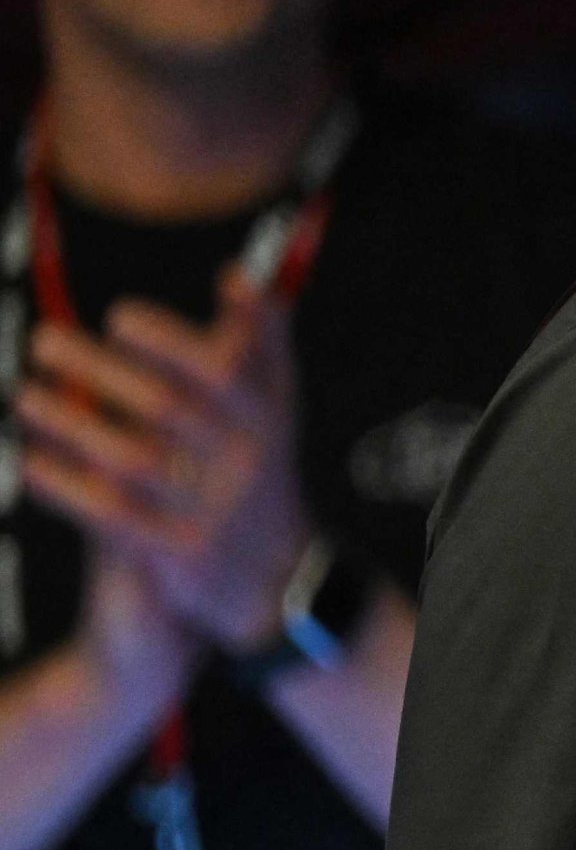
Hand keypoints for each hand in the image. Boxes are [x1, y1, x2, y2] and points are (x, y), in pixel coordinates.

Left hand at [16, 283, 310, 650]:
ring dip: (68, 421)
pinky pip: (108, 513)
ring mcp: (207, 507)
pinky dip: (63, 484)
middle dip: (97, 367)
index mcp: (263, 416)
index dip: (169, 339)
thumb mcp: (275, 406)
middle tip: (45, 341)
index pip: (223, 369)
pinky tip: (31, 460)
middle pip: (165, 405)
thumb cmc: (258, 470)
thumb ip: (259, 340)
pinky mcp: (174, 548)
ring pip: (129, 458)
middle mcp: (239, 460)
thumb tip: (237, 275)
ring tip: (25, 394)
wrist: (273, 574)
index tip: (119, 318)